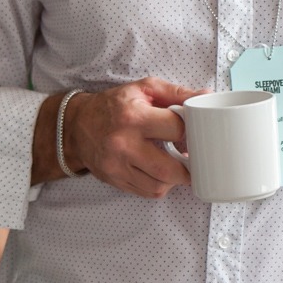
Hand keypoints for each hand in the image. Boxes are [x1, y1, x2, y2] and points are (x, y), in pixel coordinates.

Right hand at [63, 78, 202, 198]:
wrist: (77, 125)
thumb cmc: (114, 105)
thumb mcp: (144, 89)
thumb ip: (177, 93)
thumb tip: (205, 96)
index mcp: (134, 117)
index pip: (176, 130)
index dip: (190, 131)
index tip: (194, 132)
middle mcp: (124, 144)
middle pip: (169, 169)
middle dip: (188, 167)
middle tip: (192, 158)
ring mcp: (118, 166)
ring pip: (159, 186)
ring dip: (174, 178)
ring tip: (175, 164)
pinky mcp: (115, 180)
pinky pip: (147, 192)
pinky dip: (159, 185)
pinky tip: (159, 172)